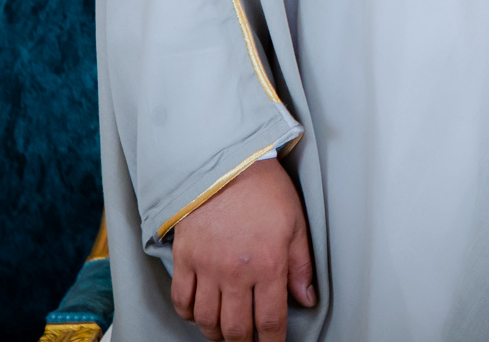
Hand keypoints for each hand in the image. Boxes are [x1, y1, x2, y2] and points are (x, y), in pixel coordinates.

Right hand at [170, 156, 315, 340]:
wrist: (226, 164)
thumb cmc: (265, 190)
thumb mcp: (295, 224)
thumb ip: (301, 265)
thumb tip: (307, 299)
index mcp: (268, 264)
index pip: (270, 320)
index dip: (272, 341)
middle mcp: (236, 272)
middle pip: (236, 328)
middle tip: (248, 341)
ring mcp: (207, 267)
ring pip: (207, 320)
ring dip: (217, 333)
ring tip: (226, 331)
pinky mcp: (184, 259)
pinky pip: (182, 299)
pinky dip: (189, 314)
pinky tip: (200, 313)